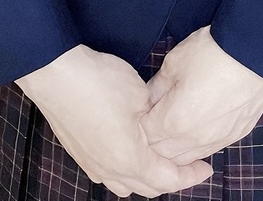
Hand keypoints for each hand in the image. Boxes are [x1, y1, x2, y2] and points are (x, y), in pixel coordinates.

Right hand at [15, 44, 213, 197]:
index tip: (206, 168)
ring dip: (147, 176)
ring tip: (160, 158)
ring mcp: (92, 165)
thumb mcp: (140, 96)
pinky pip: (109, 173)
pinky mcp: (80, 154)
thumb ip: (156, 118)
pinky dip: (126, 169)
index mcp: (130, 160)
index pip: (168, 180)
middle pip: (148, 187)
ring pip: (126, 183)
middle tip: (188, 163)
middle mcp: (111, 171)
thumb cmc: (100, 83)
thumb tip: (162, 124)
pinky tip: (130, 150)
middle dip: (171, 178)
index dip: (190, 176)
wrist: (57, 75)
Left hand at [139, 25, 262, 164]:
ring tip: (171, 124)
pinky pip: (207, 150)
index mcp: (174, 121)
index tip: (138, 109)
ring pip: (186, 157)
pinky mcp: (234, 135)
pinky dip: (195, 145)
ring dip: (174, 146)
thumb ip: (156, 87)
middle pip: (163, 154)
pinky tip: (193, 128)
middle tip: (151, 116)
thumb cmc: (213, 53)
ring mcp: (216, 140)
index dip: (138, 123)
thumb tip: (147, 99)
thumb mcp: (174, 63)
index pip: (144, 137)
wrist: (255, 53)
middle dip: (152, 139)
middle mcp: (194, 139)